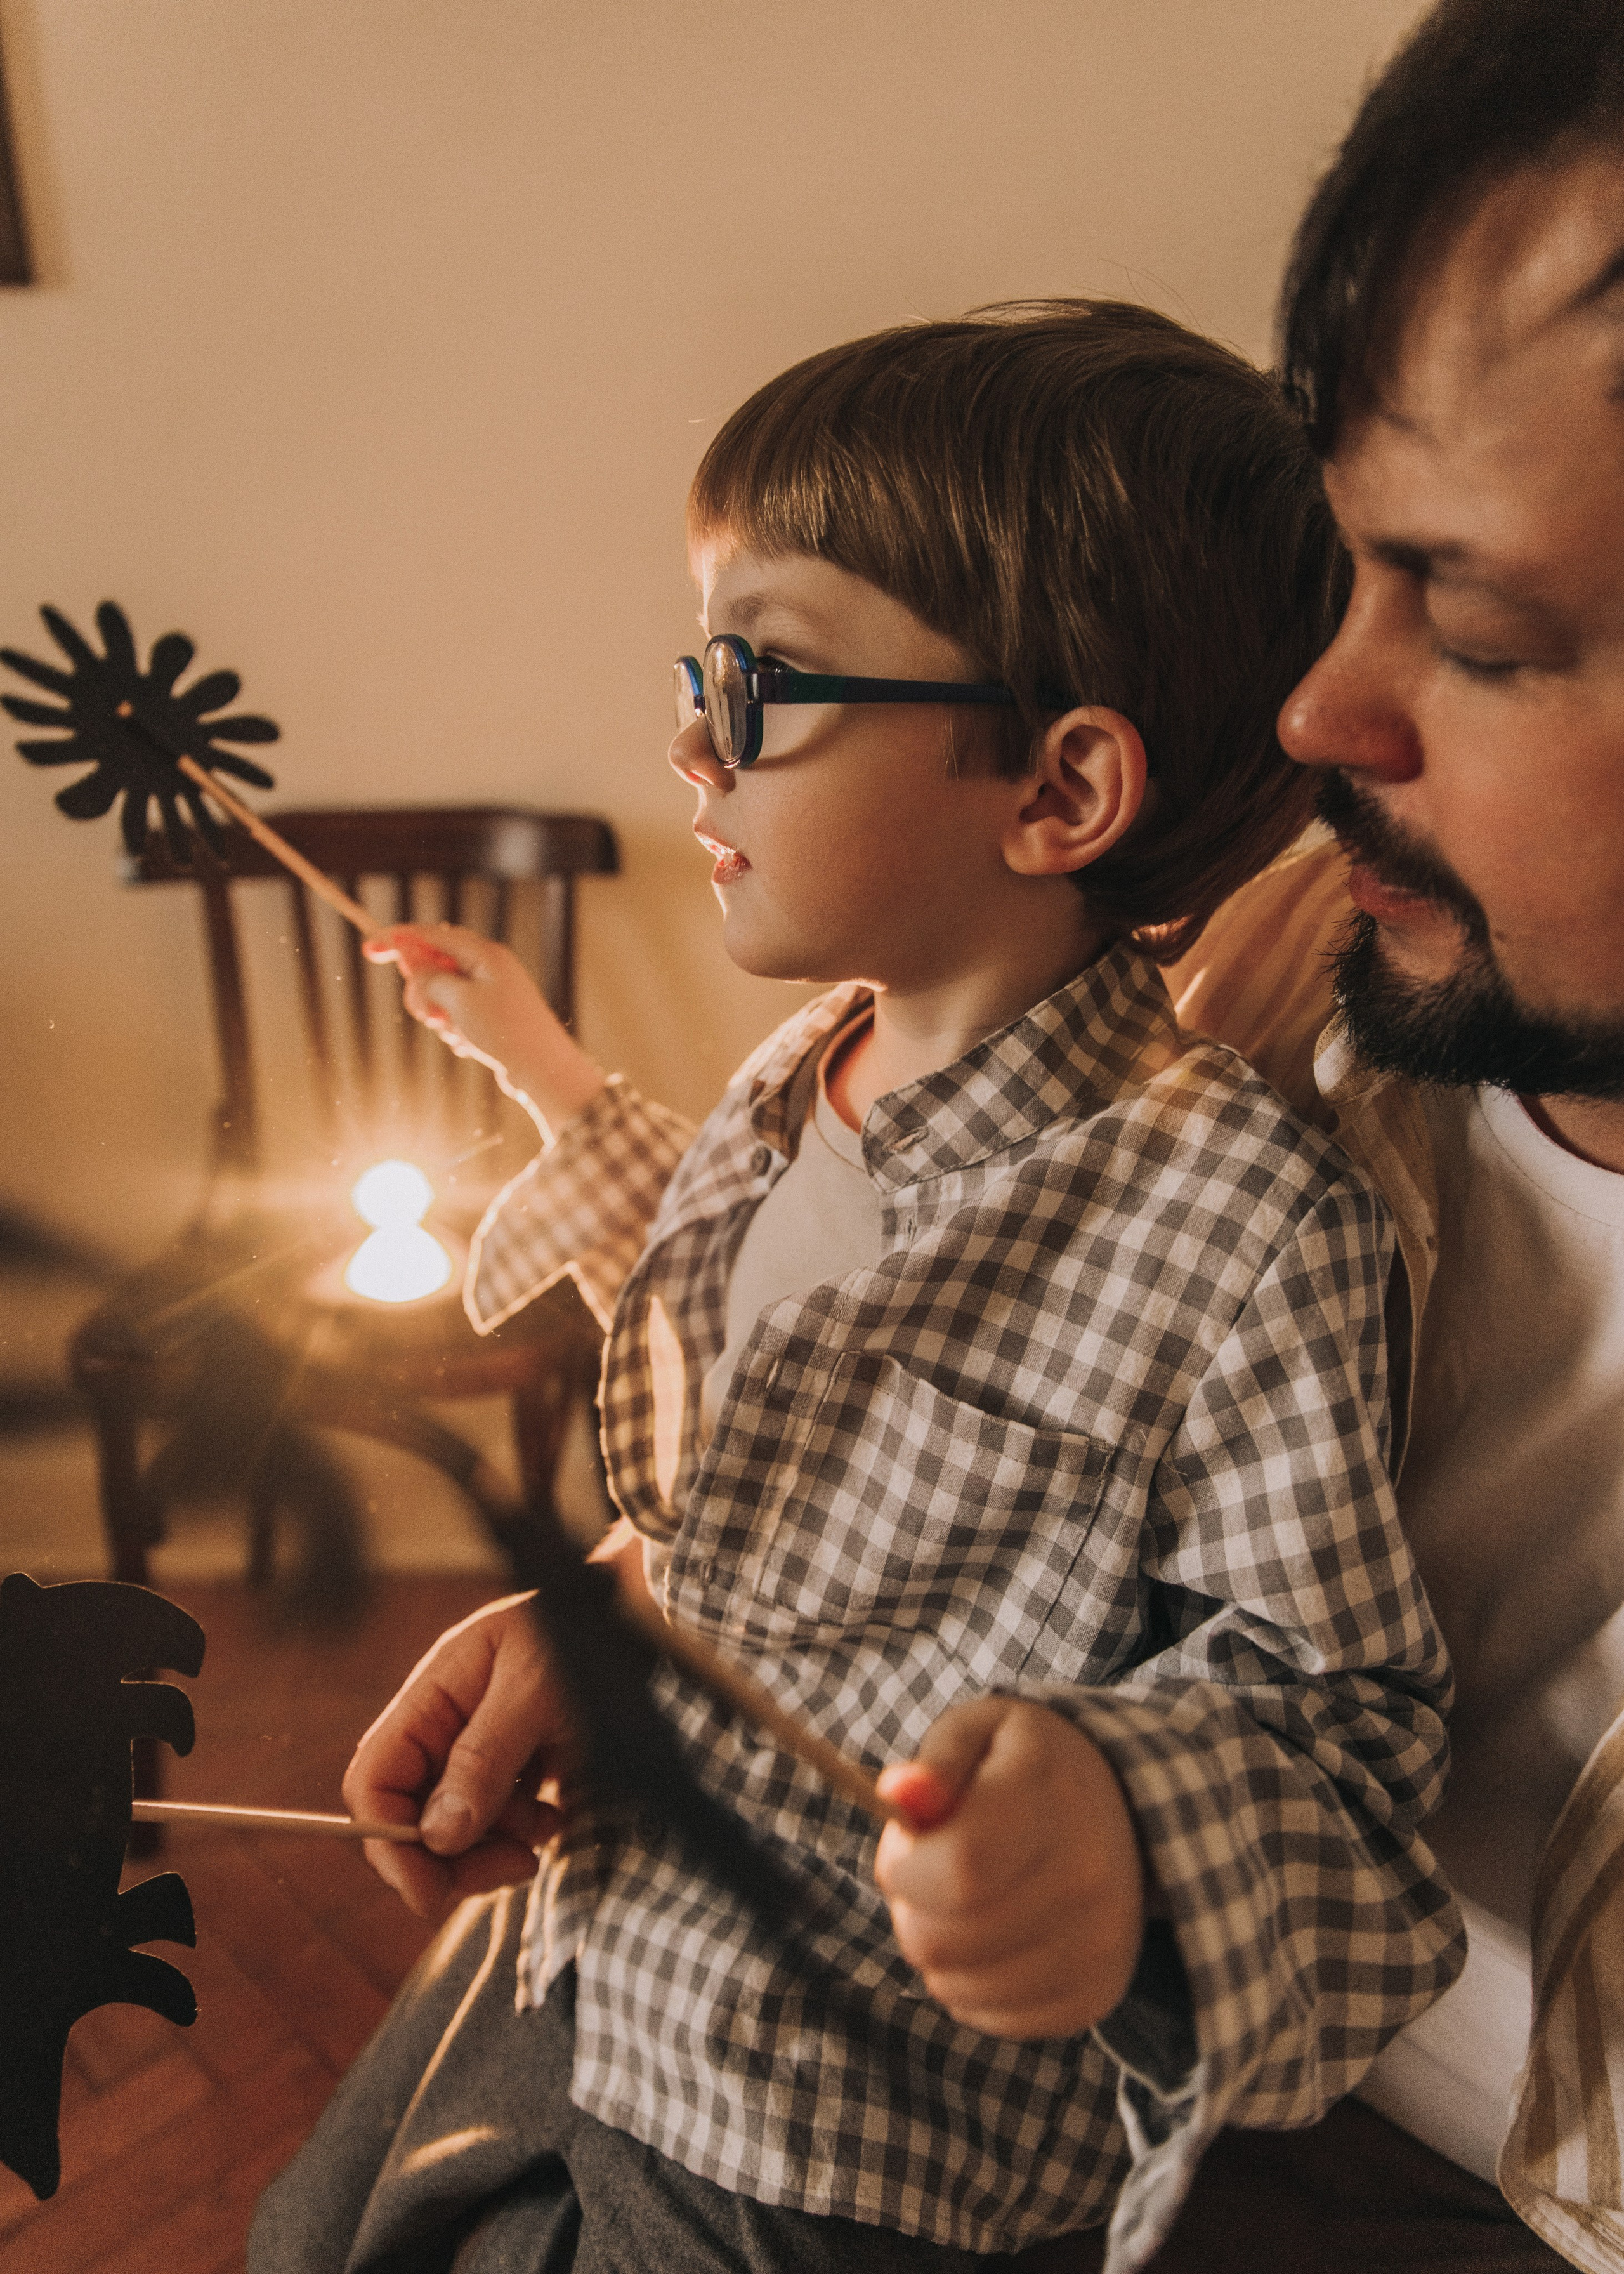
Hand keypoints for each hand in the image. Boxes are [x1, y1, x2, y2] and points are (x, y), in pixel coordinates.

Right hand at [342, 1592, 574, 1919]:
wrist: (631, 1622)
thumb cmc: (580, 1637)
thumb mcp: (535, 1688)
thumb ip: (485, 1756)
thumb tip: (437, 1835)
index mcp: (430, 1696)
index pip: (374, 1780)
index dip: (387, 1841)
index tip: (429, 1891)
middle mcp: (444, 1729)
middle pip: (411, 1820)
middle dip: (450, 1858)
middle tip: (513, 1868)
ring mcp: (478, 1752)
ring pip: (454, 1833)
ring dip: (493, 1850)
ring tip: (545, 1828)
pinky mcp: (515, 1772)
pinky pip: (497, 1827)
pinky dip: (522, 1836)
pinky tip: (554, 1815)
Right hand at [364, 923, 603, 1135]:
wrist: (543, 1071)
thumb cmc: (506, 1032)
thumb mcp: (459, 1001)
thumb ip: (430, 978)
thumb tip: (412, 962)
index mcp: (484, 954)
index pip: (431, 935)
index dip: (398, 939)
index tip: (369, 947)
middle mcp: (488, 968)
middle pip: (433, 965)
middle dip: (422, 991)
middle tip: (428, 1014)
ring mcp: (489, 993)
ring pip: (440, 995)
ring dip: (438, 1015)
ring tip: (457, 1033)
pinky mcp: (488, 1018)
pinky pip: (454, 1016)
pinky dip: (453, 1030)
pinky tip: (469, 1046)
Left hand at [874, 1699, 1143, 2038]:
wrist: (1124, 1810)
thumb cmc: (1027, 1767)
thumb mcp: (979, 1731)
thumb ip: (934, 1763)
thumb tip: (898, 1797)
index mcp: (1051, 1799)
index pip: (958, 1867)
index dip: (904, 1868)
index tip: (906, 1848)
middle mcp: (1085, 1878)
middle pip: (944, 1939)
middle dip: (911, 1908)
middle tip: (931, 1873)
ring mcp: (1097, 1945)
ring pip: (956, 1986)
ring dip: (937, 1950)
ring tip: (963, 1901)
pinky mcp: (1096, 1993)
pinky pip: (990, 2017)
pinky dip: (971, 1984)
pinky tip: (991, 1936)